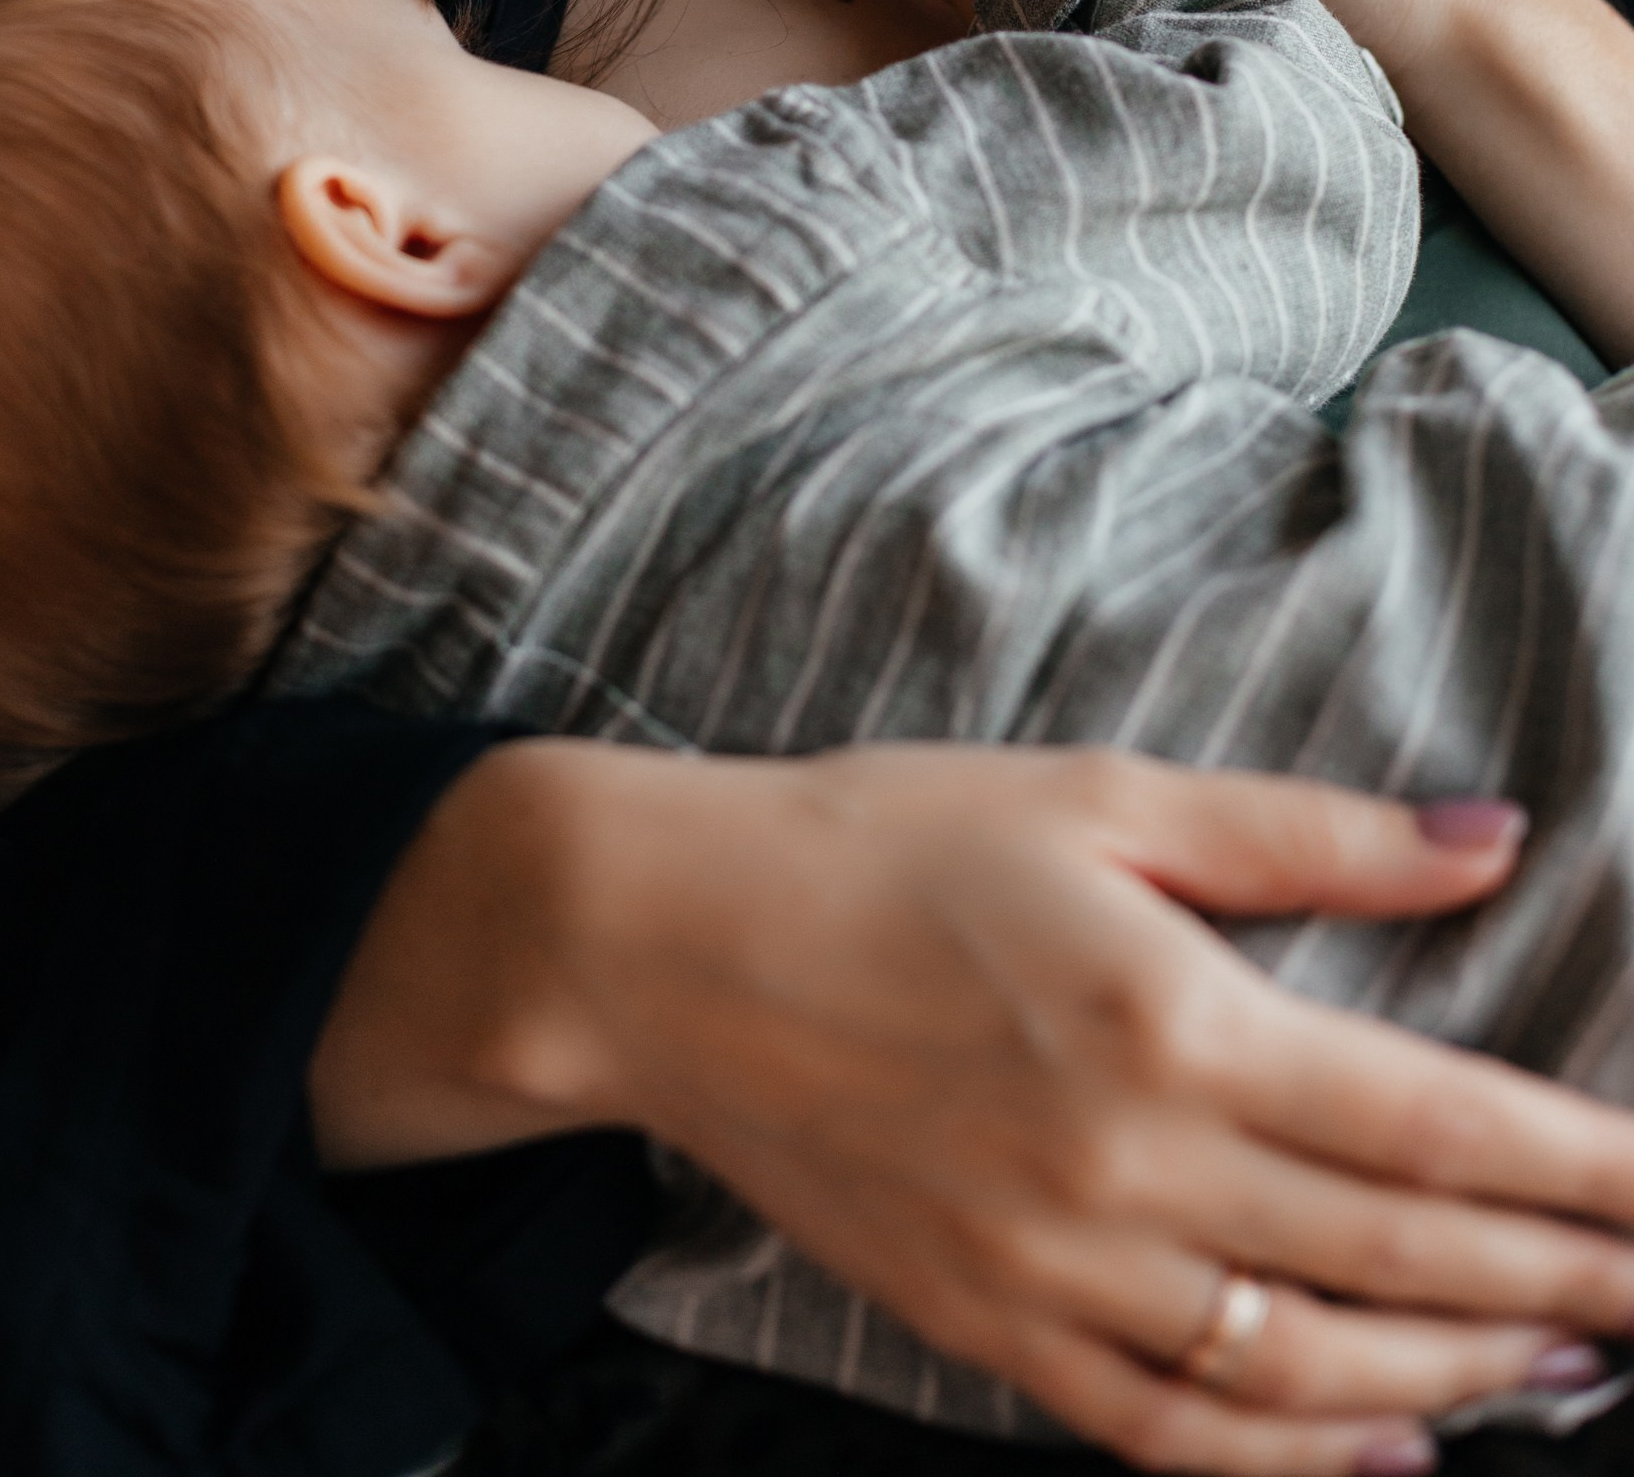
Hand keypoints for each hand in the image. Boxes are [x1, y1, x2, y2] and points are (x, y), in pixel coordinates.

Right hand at [314, 739, 1633, 1476]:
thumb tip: (1489, 836)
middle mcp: (1134, 1169)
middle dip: (1565, 1283)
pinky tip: (1391, 1455)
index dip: (1583, 1170)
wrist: (668, 945)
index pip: (1438, 1126)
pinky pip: (1175, 1434)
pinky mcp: (992, 1329)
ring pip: (1315, 1373)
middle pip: (1406, 1260)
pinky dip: (1302, 1466)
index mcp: (1173, 1020)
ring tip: (1575, 1366)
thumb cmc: (885, 843)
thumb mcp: (1100, 799)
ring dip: (1466, 1382)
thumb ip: (1306, 836)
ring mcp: (1059, 1272)